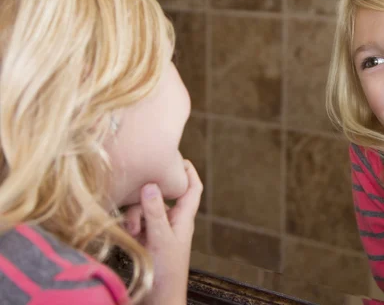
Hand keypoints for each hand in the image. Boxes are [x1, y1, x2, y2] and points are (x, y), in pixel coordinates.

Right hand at [123, 160, 202, 304]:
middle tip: (138, 198)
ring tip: (132, 229)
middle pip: (161, 196)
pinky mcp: (145, 241)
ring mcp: (158, 232)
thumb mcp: (160, 239)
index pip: (192, 189)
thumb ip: (155, 212)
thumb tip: (152, 184)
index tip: (178, 158)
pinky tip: (126, 232)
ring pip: (145, 209)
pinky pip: (136, 223)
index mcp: (184, 219)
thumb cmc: (166, 273)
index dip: (188, 172)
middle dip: (148, 196)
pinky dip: (130, 225)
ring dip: (136, 215)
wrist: (158, 300)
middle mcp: (172, 222)